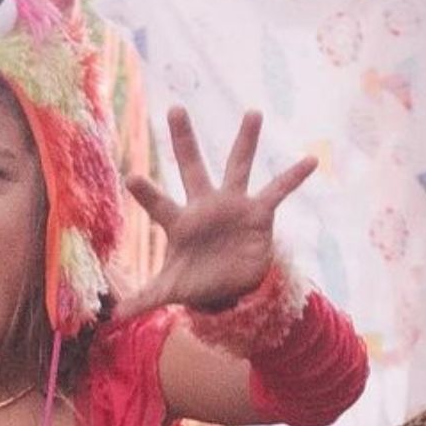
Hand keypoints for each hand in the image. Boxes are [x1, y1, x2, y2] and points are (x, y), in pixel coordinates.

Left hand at [118, 107, 316, 319]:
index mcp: (179, 222)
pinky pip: (278, 191)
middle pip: (191, 167)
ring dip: (246, 141)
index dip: (147, 192)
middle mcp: (204, 206)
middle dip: (184, 140)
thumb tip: (114, 317)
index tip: (131, 177)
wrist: (232, 288)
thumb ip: (144, 299)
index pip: (159, 203)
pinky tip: (310, 160)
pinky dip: (294, 177)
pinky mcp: (259, 213)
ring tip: (252, 113)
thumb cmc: (196, 281)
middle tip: (175, 108)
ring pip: (238, 166)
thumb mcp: (170, 291)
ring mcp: (233, 206)